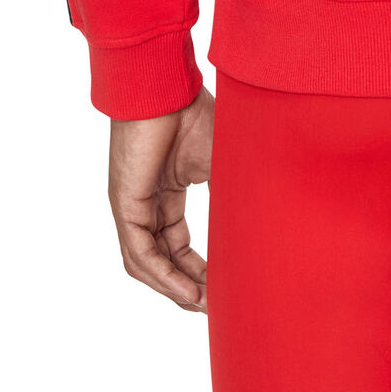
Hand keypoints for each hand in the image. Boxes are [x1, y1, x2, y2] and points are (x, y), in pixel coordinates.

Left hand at [108, 85, 213, 311]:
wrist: (168, 85)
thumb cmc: (195, 111)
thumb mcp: (223, 161)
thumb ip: (233, 192)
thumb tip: (265, 217)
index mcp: (167, 189)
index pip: (178, 243)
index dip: (199, 268)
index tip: (223, 287)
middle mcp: (146, 201)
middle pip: (162, 258)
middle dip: (187, 286)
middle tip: (213, 306)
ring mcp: (132, 203)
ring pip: (148, 262)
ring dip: (174, 288)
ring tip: (201, 305)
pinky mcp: (125, 203)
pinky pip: (140, 252)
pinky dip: (162, 275)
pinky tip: (185, 290)